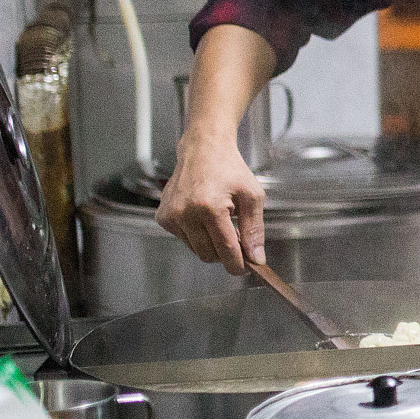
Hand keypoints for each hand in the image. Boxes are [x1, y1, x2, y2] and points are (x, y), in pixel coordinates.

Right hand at [155, 131, 265, 272]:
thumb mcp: (252, 196)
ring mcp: (171, 215)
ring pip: (196, 250)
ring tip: (220, 222)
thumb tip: (256, 258)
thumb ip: (255, 229)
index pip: (225, 249)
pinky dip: (197, 235)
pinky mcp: (163, 217)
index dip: (237, 264)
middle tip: (237, 239)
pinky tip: (203, 216)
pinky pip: (184, 240)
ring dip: (211, 244)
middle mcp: (186, 212)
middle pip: (208, 255)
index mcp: (210, 207)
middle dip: (225, 254)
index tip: (245, 269)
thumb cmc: (229, 169)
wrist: (203, 150)